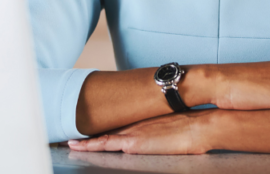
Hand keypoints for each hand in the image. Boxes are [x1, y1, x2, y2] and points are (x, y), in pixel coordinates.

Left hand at [68, 110, 215, 154]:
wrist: (200, 126)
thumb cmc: (192, 128)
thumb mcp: (172, 126)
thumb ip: (161, 130)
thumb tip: (164, 135)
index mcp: (142, 122)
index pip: (117, 125)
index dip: (102, 128)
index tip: (90, 129)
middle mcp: (134, 125)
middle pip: (106, 130)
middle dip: (89, 133)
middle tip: (72, 135)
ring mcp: (132, 133)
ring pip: (102, 137)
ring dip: (85, 140)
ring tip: (69, 142)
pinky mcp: (133, 143)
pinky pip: (105, 144)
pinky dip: (90, 145)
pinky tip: (78, 146)